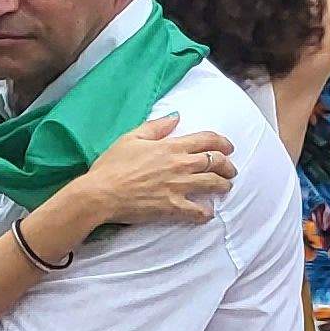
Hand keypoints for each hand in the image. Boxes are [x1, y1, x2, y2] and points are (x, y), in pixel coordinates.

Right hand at [50, 112, 233, 237]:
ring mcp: (179, 186)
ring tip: (225, 187)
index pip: (207, 140)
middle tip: (229, 170)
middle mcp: (181, 164)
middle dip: (227, 165)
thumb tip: (176, 117)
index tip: (228, 147)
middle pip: (216, 162)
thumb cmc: (111, 165)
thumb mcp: (130, 138)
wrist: (100, 193)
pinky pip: (197, 211)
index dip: (222, 142)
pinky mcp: (173, 206)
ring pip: (213, 184)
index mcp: (171, 146)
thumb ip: (156, 126)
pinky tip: (208, 213)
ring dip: (223, 185)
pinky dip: (206, 213)